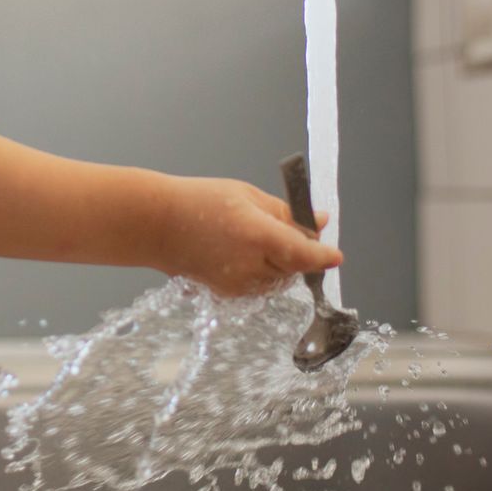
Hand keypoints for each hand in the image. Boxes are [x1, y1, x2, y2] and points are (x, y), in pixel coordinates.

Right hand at [162, 176, 342, 297]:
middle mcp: (250, 265)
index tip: (336, 255)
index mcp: (257, 235)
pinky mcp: (228, 295)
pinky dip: (262, 271)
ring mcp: (238, 284)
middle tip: (285, 227)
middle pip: (294, 267)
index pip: (303, 254)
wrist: (155, 225)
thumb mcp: (246, 195)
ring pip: (279, 279)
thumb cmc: (198, 200)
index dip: (323, 257)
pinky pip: (260, 286)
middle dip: (297, 251)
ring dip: (280, 262)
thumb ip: (285, 212)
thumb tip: (319, 222)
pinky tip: (241, 252)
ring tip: (255, 237)